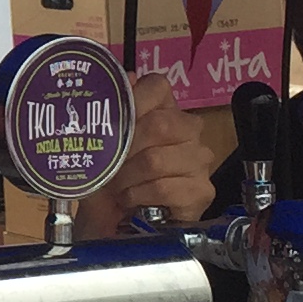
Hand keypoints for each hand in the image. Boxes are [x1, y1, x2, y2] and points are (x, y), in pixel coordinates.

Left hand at [79, 71, 216, 239]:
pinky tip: (130, 200)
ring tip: (117, 187)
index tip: (110, 123)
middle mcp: (189, 131)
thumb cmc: (109, 180)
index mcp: (165, 110)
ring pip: (157, 159)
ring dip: (127, 177)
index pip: (158, 86)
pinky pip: (165, 187)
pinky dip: (138, 195)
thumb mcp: (101, 145)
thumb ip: (115, 109)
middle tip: (109, 164)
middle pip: (160, 124)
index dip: (132, 102)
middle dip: (126, 147)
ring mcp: (199, 161)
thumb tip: (126, 76)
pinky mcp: (201, 191)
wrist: (113, 225)